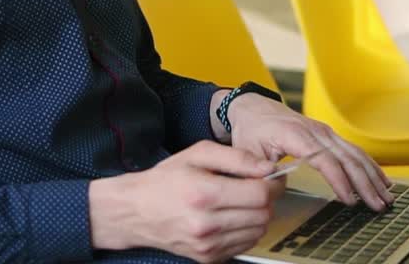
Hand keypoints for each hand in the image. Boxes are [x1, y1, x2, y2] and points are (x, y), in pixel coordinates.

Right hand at [89, 140, 285, 261]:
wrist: (136, 211)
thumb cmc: (165, 180)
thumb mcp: (197, 154)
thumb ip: (236, 158)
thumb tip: (267, 167)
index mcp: (204, 194)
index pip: (259, 194)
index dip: (273, 183)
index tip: (271, 176)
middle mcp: (207, 224)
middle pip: (263, 214)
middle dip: (267, 198)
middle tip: (258, 186)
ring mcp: (208, 245)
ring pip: (258, 231)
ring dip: (259, 215)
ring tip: (243, 201)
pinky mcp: (208, 258)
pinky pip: (245, 245)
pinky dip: (247, 230)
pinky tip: (233, 216)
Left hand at [227, 94, 394, 210]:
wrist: (252, 108)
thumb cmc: (250, 130)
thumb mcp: (247, 150)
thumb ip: (259, 168)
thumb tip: (274, 182)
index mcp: (296, 135)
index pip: (324, 159)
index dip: (338, 179)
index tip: (349, 199)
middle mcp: (315, 131)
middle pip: (346, 157)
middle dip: (364, 183)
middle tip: (377, 205)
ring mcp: (324, 132)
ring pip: (354, 153)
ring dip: (372, 176)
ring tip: (385, 197)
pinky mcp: (328, 135)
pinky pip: (352, 150)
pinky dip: (369, 165)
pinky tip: (380, 179)